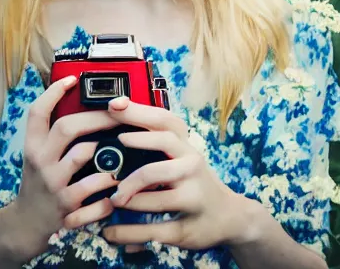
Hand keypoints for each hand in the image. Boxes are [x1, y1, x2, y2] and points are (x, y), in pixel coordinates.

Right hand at [11, 75, 122, 259]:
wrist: (26, 224)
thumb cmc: (42, 181)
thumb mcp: (39, 155)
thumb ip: (56, 136)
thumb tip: (86, 107)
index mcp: (33, 145)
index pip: (37, 112)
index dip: (53, 93)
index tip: (73, 80)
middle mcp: (40, 160)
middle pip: (67, 127)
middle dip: (97, 117)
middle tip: (119, 112)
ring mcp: (53, 183)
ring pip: (83, 154)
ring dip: (107, 150)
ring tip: (124, 147)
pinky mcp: (66, 206)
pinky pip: (94, 189)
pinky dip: (109, 185)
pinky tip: (119, 185)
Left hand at [101, 96, 252, 250]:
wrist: (229, 217)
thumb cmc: (193, 181)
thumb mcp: (180, 158)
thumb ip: (154, 141)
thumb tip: (115, 115)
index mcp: (185, 147)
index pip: (163, 122)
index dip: (138, 112)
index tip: (113, 105)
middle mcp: (192, 166)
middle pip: (162, 149)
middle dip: (133, 151)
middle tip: (110, 166)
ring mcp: (192, 197)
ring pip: (154, 196)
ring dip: (128, 199)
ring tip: (111, 200)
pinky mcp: (187, 229)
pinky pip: (152, 231)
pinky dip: (127, 233)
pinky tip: (110, 232)